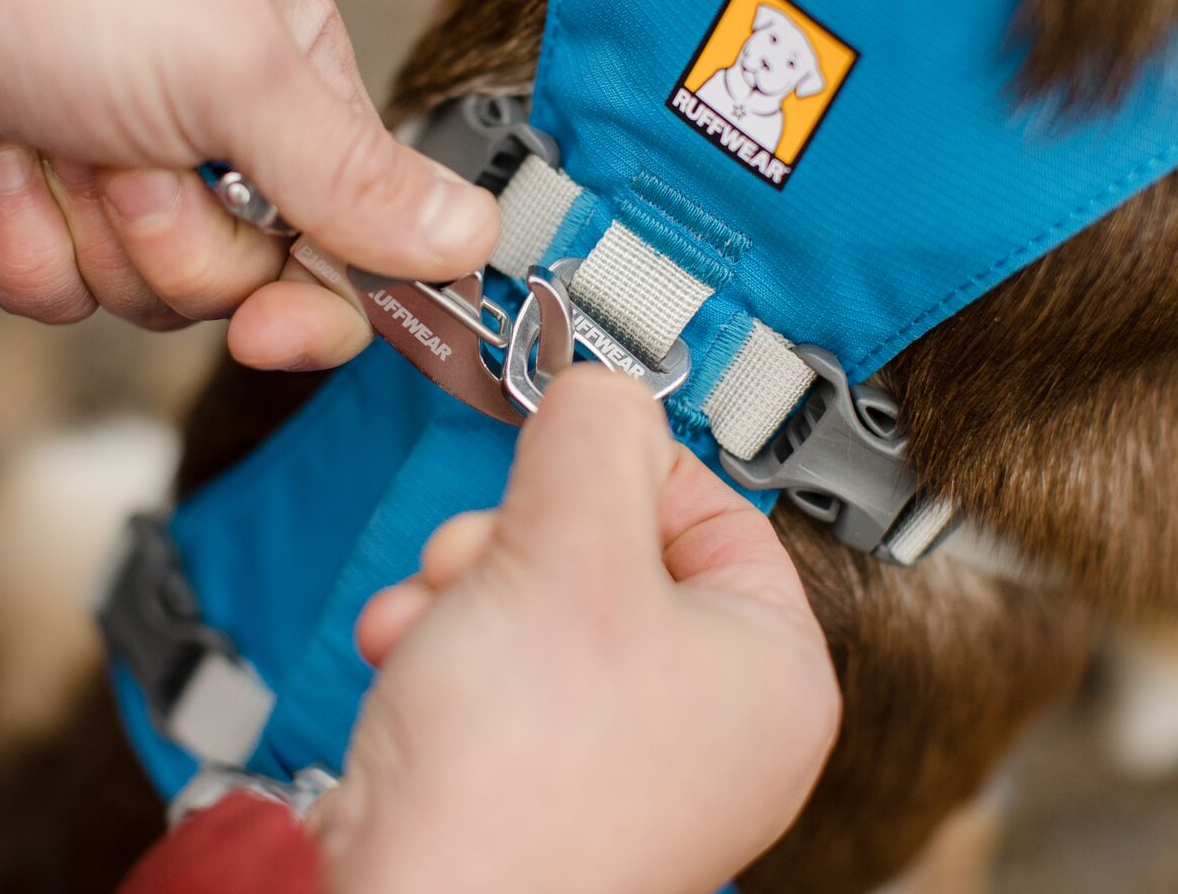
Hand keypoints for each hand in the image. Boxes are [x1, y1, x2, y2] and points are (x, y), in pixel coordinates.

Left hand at [0, 0, 497, 364]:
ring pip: (148, 302)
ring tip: (47, 140)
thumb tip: (475, 240)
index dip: (320, 301)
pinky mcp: (33, 222)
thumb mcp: (233, 65)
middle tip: (130, 163)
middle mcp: (215, 139)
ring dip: (90, 235)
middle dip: (177, 242)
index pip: (353, 236)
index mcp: (290, 83)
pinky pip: (56, 298)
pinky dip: (18, 242)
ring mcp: (119, 184)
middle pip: (248, 285)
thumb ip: (354, 174)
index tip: (276, 329)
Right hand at [317, 368, 840, 893]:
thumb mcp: (565, 545)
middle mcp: (715, 731)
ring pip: (542, 609)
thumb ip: (593, 438)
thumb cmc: (517, 770)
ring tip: (428, 619)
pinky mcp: (543, 790)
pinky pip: (501, 676)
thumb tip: (604, 387)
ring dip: (463, 589)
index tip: (560, 448)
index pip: (717, 510)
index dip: (624, 465)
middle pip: (614, 556)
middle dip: (515, 539)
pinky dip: (444, 652)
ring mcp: (630, 769)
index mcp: (771, 674)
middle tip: (477, 553)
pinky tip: (406, 659)